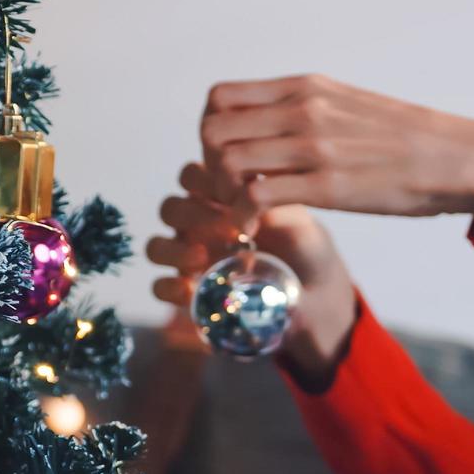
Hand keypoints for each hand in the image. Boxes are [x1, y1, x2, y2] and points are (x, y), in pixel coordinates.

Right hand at [150, 163, 358, 382]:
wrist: (317, 298)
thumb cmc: (308, 251)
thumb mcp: (299, 223)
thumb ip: (269, 203)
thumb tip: (241, 191)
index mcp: (221, 198)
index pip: (192, 175)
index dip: (205, 180)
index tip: (235, 195)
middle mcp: (200, 226)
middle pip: (171, 208)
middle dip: (193, 214)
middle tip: (229, 229)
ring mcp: (191, 259)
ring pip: (156, 246)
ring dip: (173, 249)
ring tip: (202, 257)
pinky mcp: (190, 295)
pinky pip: (159, 288)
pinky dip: (169, 287)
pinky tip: (193, 289)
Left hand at [200, 74, 473, 219]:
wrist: (455, 157)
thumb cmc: (406, 139)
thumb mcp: (347, 104)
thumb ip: (307, 108)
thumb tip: (276, 121)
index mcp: (303, 87)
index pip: (219, 98)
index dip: (209, 132)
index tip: (228, 158)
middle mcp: (302, 109)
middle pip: (211, 130)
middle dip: (207, 166)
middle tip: (229, 192)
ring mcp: (313, 146)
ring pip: (225, 162)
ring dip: (222, 195)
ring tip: (241, 213)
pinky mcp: (327, 185)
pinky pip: (255, 197)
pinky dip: (242, 217)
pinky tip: (256, 228)